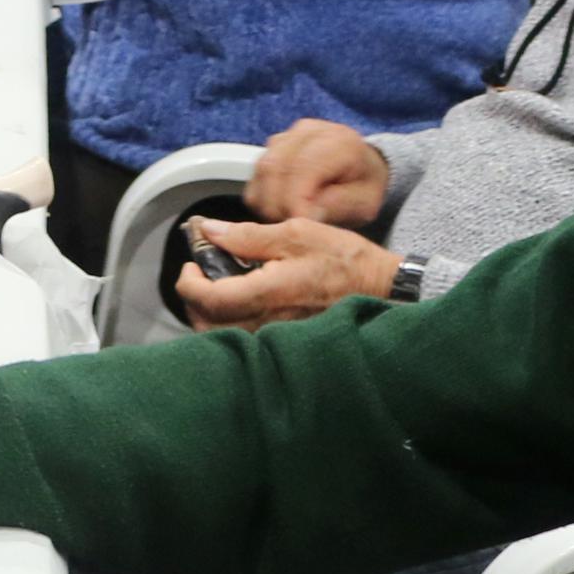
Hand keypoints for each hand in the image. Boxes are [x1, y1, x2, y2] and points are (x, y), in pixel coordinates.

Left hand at [171, 216, 399, 329]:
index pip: (209, 300)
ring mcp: (279, 337)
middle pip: (209, 324)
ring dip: (211, 313)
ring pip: (225, 337)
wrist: (384, 290)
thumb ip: (248, 235)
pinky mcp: (288, 342)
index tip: (191, 264)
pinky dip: (230, 324)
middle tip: (201, 272)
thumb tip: (209, 231)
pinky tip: (241, 302)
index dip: (189, 282)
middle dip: (195, 298)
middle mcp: (270, 323)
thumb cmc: (346, 260)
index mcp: (269, 294)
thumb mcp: (297, 233)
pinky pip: (246, 341)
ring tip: (219, 285)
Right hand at [246, 119, 390, 225]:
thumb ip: (335, 206)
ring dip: (266, 201)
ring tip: (285, 221)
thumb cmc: (364, 186)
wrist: (364, 166)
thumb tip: (304, 215)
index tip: (298, 226)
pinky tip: (278, 208)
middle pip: (274, 167)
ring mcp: (288, 135)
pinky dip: (261, 195)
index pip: (303, 167)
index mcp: (338, 143)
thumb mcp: (363, 203)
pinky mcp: (273, 145)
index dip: (294, 201)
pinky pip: (256, 172)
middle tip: (288, 229)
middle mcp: (309, 132)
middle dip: (276, 205)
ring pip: (261, 169)